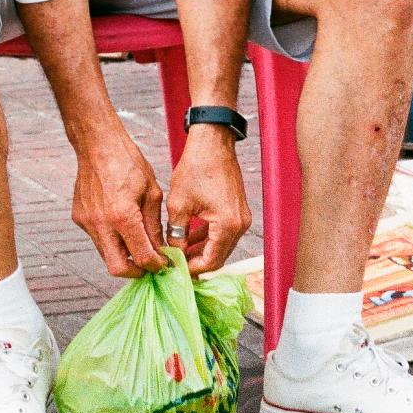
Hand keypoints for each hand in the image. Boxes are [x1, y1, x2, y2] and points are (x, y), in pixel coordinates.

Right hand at [73, 132, 169, 278]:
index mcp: (124, 216)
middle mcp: (102, 224)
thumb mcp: (151, 192)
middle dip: (135, 271)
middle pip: (117, 268)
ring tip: (136, 243)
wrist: (98, 144)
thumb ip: (154, 225)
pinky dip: (110, 239)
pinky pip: (97, 238)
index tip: (164, 263)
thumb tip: (160, 249)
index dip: (156, 265)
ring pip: (105, 255)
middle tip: (148, 264)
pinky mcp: (79, 218)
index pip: (141, 257)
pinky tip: (119, 224)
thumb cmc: (128, 162)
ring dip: (122, 255)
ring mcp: (87, 222)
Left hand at [164, 130, 251, 275]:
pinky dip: (207, 237)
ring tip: (178, 252)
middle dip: (196, 262)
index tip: (174, 270)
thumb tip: (171, 254)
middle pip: (218, 256)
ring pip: (221, 245)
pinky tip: (189, 236)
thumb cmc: (196, 168)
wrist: (212, 142)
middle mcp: (240, 225)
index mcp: (227, 225)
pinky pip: (222, 232)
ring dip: (201, 250)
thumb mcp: (179, 204)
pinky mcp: (237, 210)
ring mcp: (241, 217)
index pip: (211, 261)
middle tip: (175, 265)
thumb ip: (176, 234)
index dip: (191, 269)